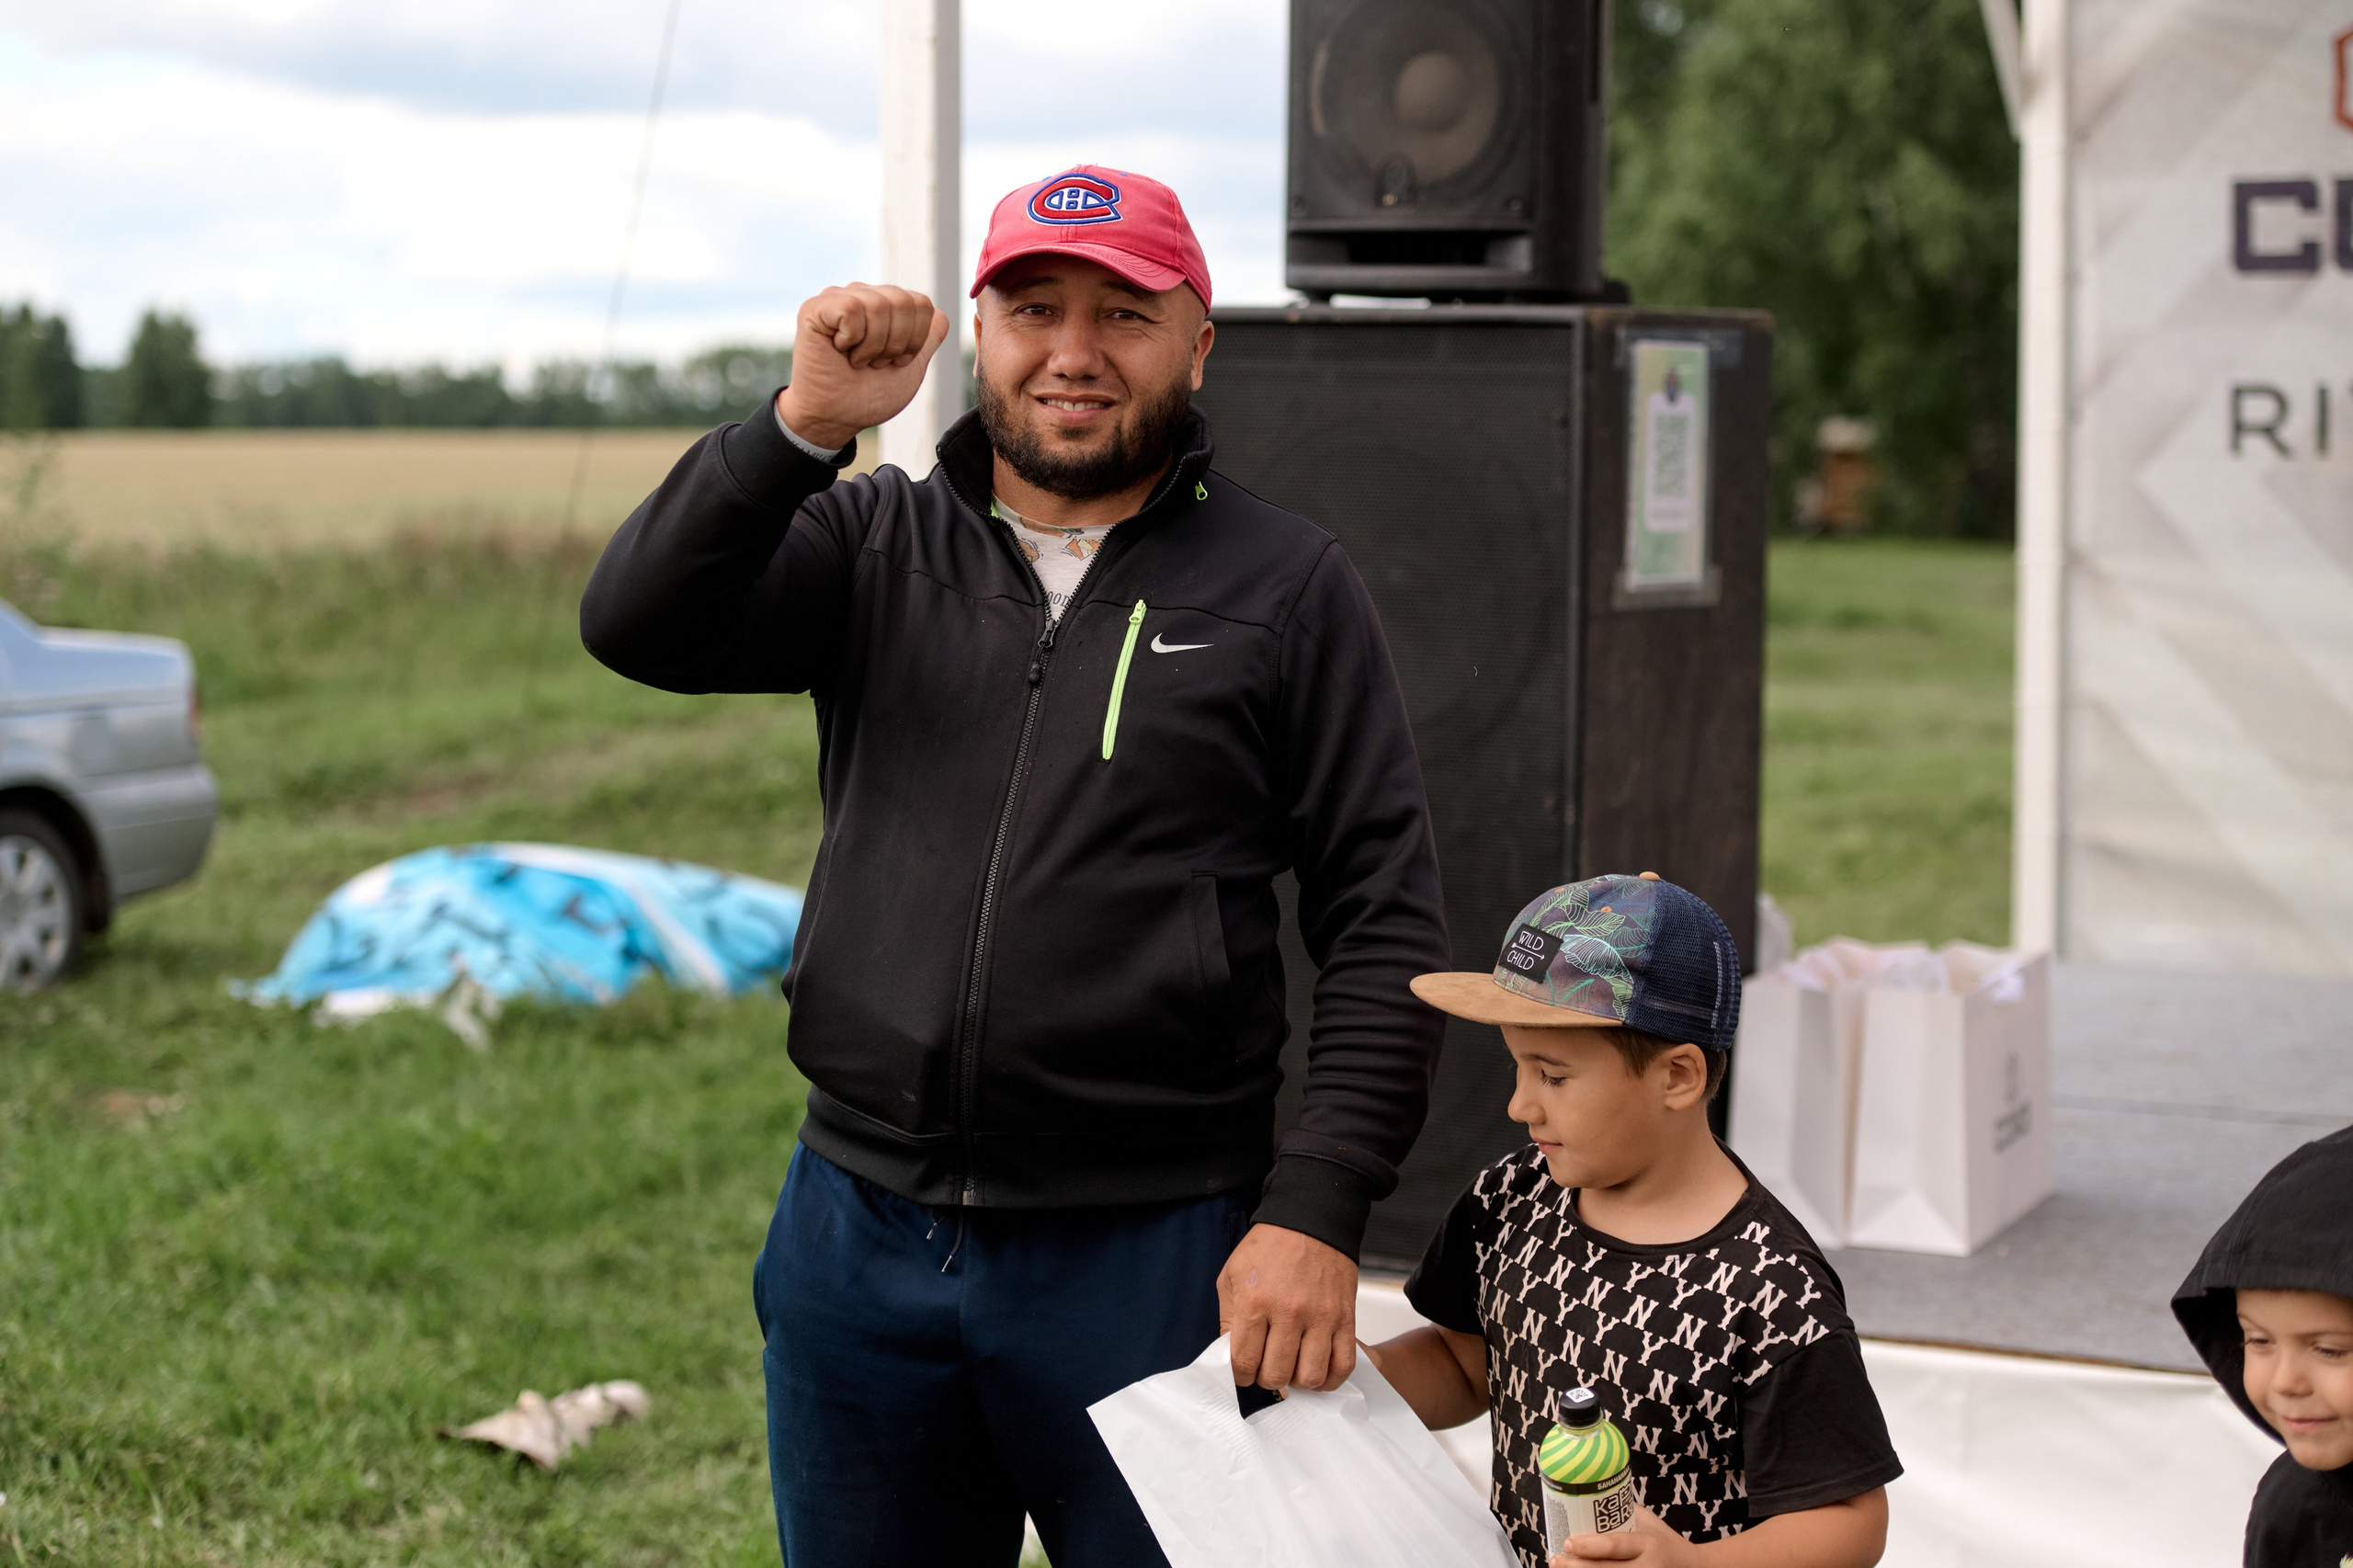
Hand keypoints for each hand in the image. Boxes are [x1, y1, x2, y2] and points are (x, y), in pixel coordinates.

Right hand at [775, 283, 950, 450]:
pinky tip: (839, 350)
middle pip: (904, 302)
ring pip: (878, 305)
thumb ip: (927, 340)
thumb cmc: (868, 396)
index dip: (915, 340)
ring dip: (872, 346)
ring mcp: (838, 298)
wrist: (836, 418)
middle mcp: (862, 295)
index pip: (922, 303)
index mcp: (885, 306)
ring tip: (856, 360)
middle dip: (896, 344)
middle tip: (875, 363)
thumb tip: (940, 315)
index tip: (893, 361)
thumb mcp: (910, 368)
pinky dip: (851, 339)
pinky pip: (851, 309)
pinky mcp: (815, 308)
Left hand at [1217, 1224, 1357, 1391]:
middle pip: (1276, 1375)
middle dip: (1266, 1379)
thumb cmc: (1269, 1248)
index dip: (1240, 1375)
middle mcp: (1289, 1313)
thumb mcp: (1231, 1276)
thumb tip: (1231, 1357)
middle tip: (1266, 1367)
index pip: (1243, 1362)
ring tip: (1292, 1367)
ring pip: (1310, 1377)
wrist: (1310, 1221)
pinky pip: (1343, 1366)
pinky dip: (1330, 1380)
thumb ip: (1228, 1319)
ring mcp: (1321, 1317)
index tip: (1243, 1370)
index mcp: (1255, 1301)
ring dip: (1297, 1381)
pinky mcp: (1345, 1319)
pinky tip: (1317, 1371)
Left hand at [1552, 1506, 1695, 1566]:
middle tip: (1555, 1559)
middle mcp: (1647, 1567)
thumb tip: (1585, 1498)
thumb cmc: (1666, 1542)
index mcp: (1648, 1544)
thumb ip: (1622, 1512)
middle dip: (1576, 1567)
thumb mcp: (1648, 1523)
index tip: (1567, 1541)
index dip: (1589, 1547)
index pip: (1615, 1546)